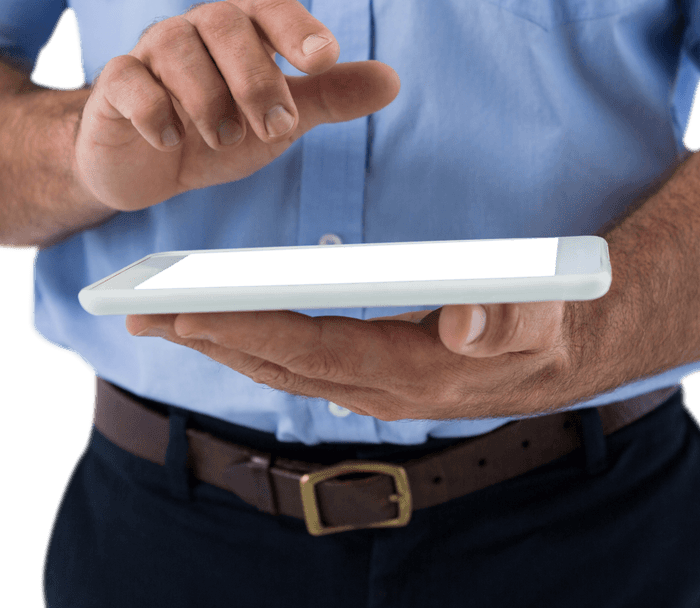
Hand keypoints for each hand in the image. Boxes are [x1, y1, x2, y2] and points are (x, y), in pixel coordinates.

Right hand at [75, 0, 399, 210]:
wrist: (149, 166)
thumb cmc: (222, 128)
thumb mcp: (283, 118)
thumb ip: (330, 97)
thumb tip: (392, 81)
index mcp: (243, 29)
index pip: (271, 7)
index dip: (298, 27)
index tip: (322, 59)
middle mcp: (196, 31)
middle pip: (226, 25)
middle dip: (255, 76)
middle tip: (277, 128)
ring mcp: (151, 54)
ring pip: (174, 47)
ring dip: (206, 96)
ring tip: (226, 138)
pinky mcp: (115, 86)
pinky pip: (128, 81)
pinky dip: (152, 109)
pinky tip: (170, 139)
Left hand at [126, 301, 589, 421]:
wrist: (561, 353)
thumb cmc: (545, 322)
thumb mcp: (541, 312)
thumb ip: (507, 317)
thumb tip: (462, 321)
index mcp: (413, 371)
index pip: (316, 351)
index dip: (252, 330)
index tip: (191, 310)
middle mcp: (382, 389)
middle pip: (280, 364)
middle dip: (209, 337)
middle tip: (137, 312)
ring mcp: (374, 387)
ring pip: (281, 366)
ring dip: (218, 342)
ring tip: (159, 316)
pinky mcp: (371, 375)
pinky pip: (297, 362)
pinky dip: (252, 344)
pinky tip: (222, 326)